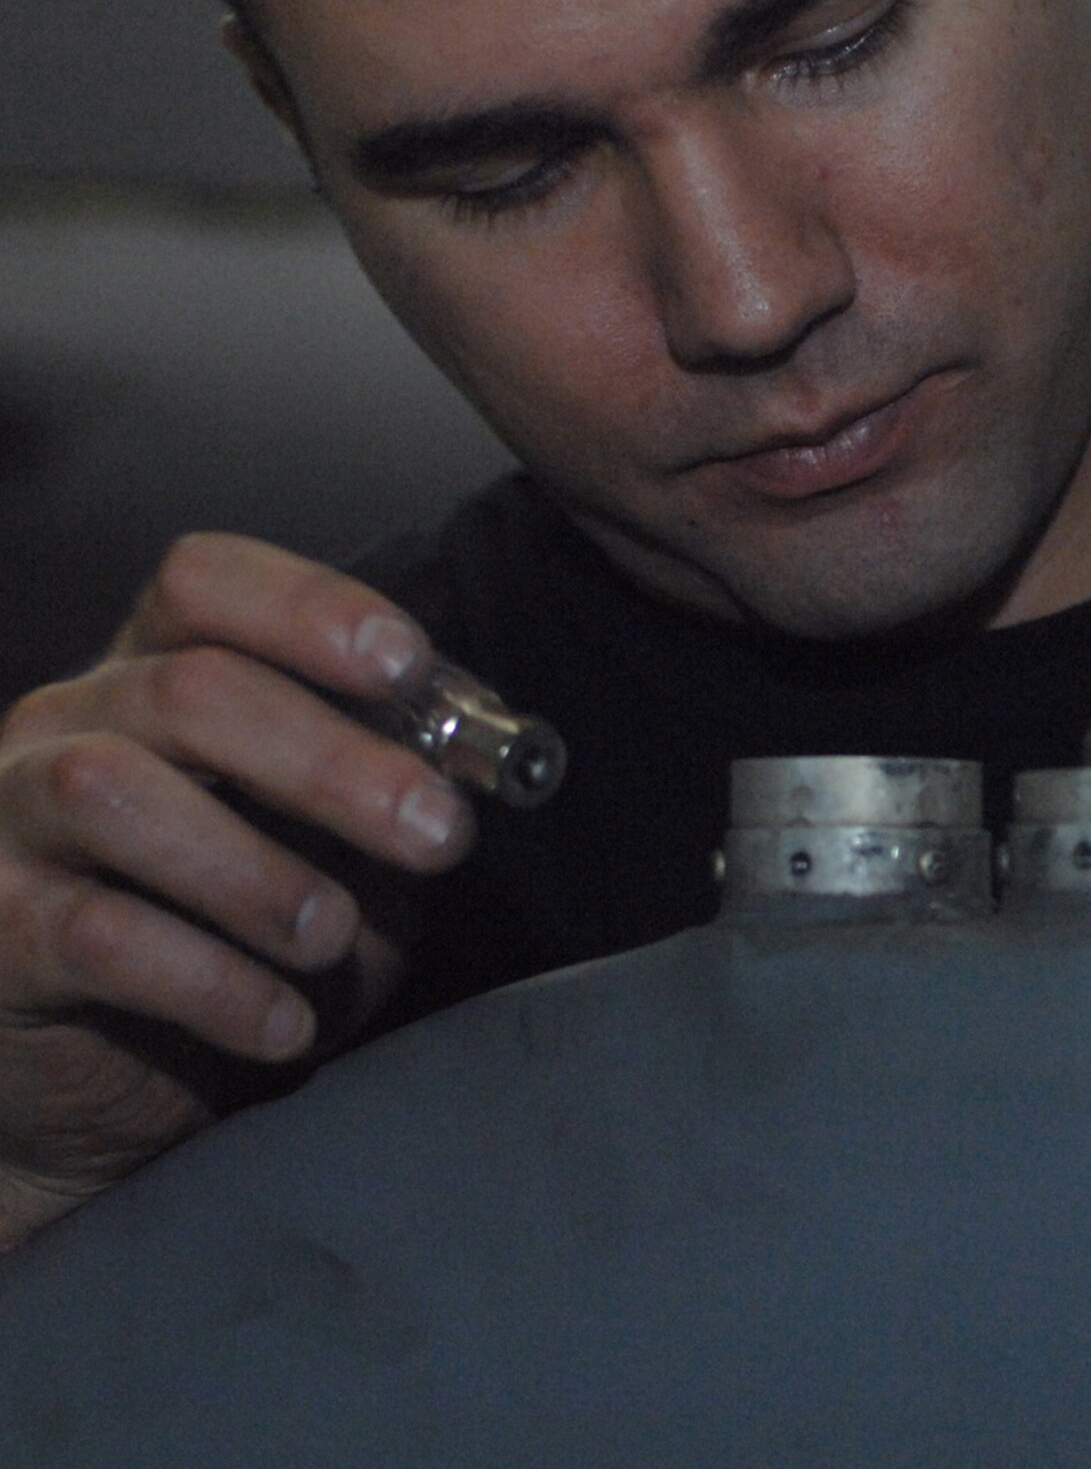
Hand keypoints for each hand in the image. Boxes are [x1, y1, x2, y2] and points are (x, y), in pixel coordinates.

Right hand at [0, 533, 472, 1247]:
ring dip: (257, 871)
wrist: (90, 1087)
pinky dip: (212, 983)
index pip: (205, 584)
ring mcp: (12, 822)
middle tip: (436, 833)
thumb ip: (379, 799)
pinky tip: (284, 1024)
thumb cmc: (225, 939)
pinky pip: (95, 935)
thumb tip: (464, 772)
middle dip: (330, 760)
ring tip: (334, 935)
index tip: (406, 664)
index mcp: (149, 674)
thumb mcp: (323, 854)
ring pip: (117, 792)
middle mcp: (65, 723)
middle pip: (188, 689)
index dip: (308, 608)